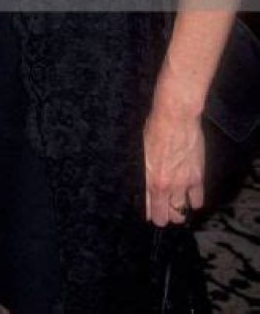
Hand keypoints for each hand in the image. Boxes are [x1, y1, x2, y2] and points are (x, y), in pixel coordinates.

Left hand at [143, 101, 203, 225]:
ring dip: (178, 209)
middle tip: (164, 207)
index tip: (151, 209)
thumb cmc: (153, 129)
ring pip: (181, 213)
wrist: (175, 118)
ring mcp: (182, 184)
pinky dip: (194, 201)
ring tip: (177, 201)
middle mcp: (165, 187)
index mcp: (148, 180)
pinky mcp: (197, 178)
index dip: (149, 212)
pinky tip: (190, 194)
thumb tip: (141, 184)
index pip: (149, 211)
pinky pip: (198, 201)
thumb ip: (142, 172)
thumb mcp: (139, 151)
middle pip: (165, 218)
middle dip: (164, 215)